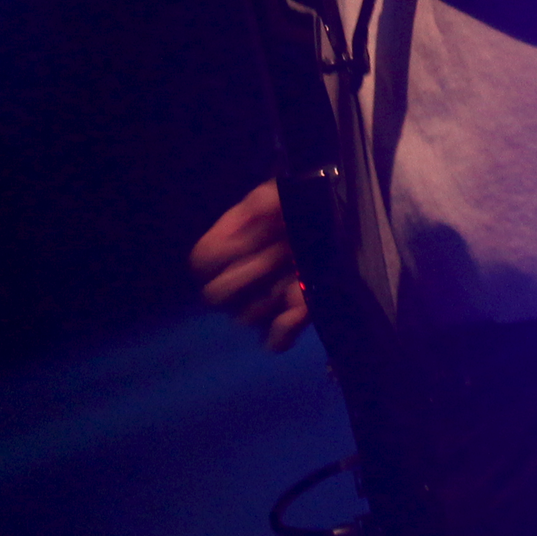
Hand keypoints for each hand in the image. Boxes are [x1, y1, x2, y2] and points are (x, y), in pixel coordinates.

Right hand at [190, 178, 310, 352]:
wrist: (335, 225)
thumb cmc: (300, 209)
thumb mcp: (284, 193)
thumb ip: (267, 199)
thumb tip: (258, 210)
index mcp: (226, 247)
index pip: (201, 262)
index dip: (223, 253)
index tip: (254, 238)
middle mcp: (234, 281)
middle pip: (216, 296)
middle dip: (249, 273)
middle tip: (280, 252)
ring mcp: (259, 304)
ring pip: (246, 316)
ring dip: (272, 293)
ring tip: (298, 268)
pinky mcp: (286, 322)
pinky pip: (275, 342)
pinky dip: (285, 329)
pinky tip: (301, 306)